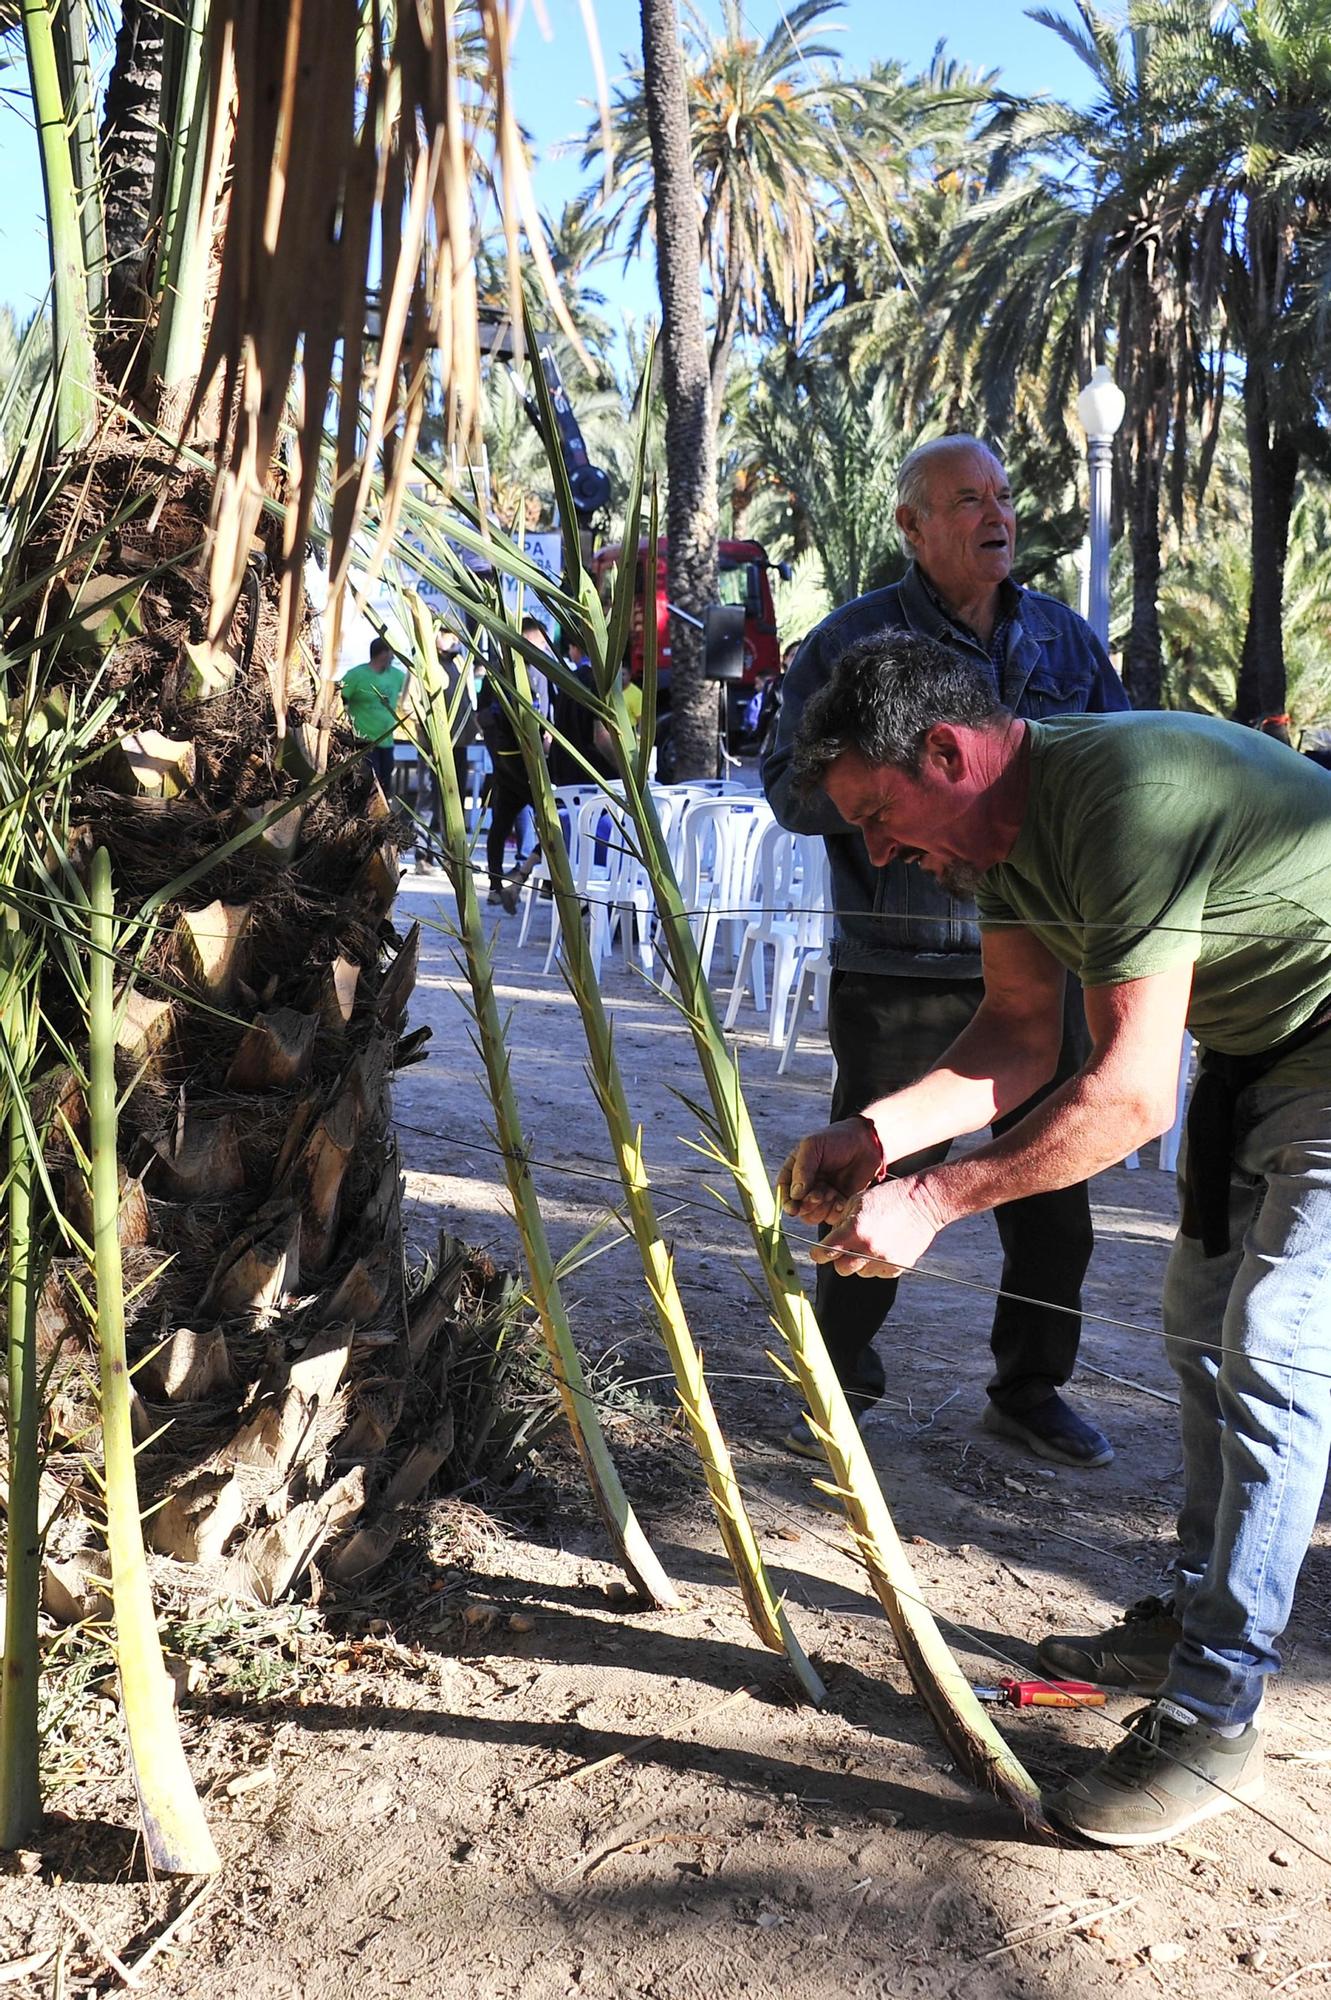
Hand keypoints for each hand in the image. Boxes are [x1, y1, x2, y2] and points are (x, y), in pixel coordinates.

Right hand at [778, 1116, 882, 1224]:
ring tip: (832, 1192)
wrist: (867, 1143)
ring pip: (812, 1216)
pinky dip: (835, 1211)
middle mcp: (807, 1186)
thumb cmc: (837, 1139)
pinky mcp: (839, 1203)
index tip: (792, 1209)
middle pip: (798, 1207)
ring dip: (821, 1208)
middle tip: (818, 1195)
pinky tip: (841, 1199)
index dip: (786, 1202)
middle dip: (807, 1204)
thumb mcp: (813, 1146)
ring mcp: (823, 1196)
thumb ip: (802, 1169)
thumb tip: (795, 1195)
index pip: (784, 1190)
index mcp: (795, 1171)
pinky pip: (831, 1218)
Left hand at [810, 1178, 941, 1278]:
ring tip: (871, 1243)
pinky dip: (877, 1264)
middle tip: (846, 1247)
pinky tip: (884, 1247)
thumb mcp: (857, 1201)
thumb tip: (830, 1240)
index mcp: (854, 1230)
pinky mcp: (898, 1267)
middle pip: (841, 1269)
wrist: (924, 1202)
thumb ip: (840, 1222)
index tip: (818, 1253)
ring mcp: (884, 1260)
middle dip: (840, 1259)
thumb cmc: (888, 1197)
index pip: (825, 1253)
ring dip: (860, 1262)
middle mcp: (868, 1249)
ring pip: (860, 1272)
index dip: (818, 1254)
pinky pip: (878, 1273)